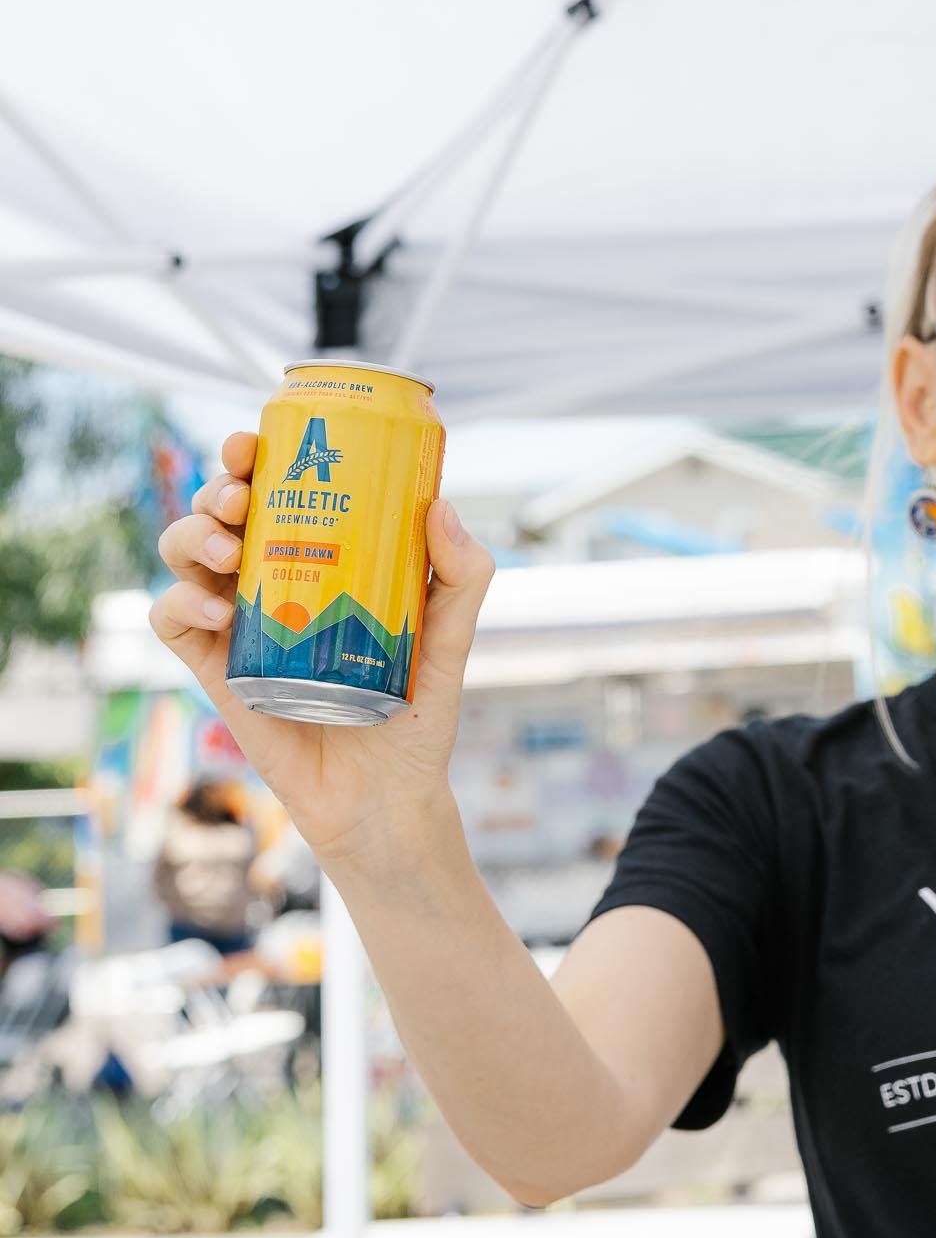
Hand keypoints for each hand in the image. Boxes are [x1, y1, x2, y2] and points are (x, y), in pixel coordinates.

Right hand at [150, 430, 493, 863]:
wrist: (388, 796)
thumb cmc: (419, 716)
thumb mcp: (450, 641)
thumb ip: (462, 578)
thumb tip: (442, 507)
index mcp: (323, 561)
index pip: (278, 492)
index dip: (256, 457)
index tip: (258, 441)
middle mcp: (274, 583)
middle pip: (220, 511)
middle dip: (218, 487)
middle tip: (241, 494)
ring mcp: (239, 624)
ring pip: (184, 553)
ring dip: (192, 535)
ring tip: (229, 551)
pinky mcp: (216, 670)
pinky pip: (171, 620)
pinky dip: (179, 601)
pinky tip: (216, 607)